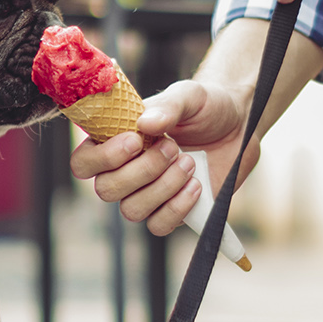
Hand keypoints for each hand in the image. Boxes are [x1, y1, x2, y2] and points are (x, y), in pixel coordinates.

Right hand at [69, 79, 261, 235]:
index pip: (83, 163)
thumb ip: (168, 106)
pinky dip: (177, 208)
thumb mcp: (189, 96)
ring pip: (131, 210)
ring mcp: (146, 195)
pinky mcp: (171, 212)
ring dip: (162, 187)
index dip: (102, 158)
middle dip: (142, 170)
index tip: (135, 141)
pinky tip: (196, 185)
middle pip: (105, 190)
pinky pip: (159, 226)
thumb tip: (146, 124)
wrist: (239, 126)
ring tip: (189, 162)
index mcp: (116, 142)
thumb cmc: (205, 107)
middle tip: (172, 147)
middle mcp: (125, 172)